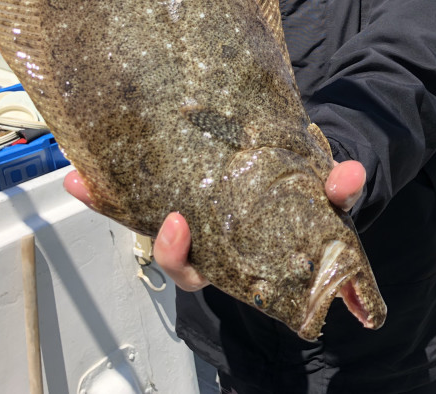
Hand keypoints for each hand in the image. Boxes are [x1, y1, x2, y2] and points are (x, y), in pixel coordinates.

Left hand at [63, 158, 365, 292]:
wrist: (300, 175)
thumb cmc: (307, 194)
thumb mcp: (325, 191)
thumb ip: (338, 188)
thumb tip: (351, 175)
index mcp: (237, 253)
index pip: (201, 268)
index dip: (182, 255)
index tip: (176, 226)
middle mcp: (208, 239)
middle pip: (173, 255)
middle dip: (160, 243)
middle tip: (163, 216)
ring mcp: (191, 212)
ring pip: (145, 220)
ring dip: (112, 203)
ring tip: (86, 179)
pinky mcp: (177, 185)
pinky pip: (136, 190)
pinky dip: (107, 183)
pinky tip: (83, 168)